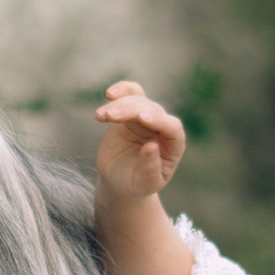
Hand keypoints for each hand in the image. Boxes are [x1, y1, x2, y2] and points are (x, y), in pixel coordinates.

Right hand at [94, 79, 184, 214]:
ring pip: (137, 101)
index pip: (172, 128)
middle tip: (111, 117)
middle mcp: (163, 127)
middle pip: (151, 110)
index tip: (142, 118)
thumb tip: (152, 146)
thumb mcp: (144, 184)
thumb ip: (150, 168)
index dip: (159, 121)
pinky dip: (122, 89)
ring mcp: (147, 117)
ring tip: (101, 116)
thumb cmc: (135, 184)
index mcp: (173, 146)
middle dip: (131, 111)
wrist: (120, 179)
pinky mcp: (132, 111)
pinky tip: (110, 94)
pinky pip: (131, 93)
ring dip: (119, 105)